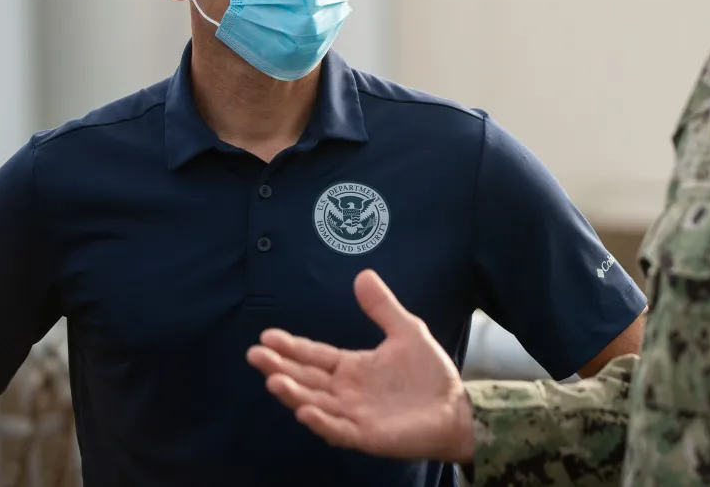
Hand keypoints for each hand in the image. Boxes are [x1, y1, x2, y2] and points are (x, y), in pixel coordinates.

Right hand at [246, 269, 474, 462]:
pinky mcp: (366, 435)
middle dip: (280, 367)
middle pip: (306, 378)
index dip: (291, 346)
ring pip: (315, 403)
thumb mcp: (406, 331)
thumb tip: (362, 274)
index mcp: (350, 367)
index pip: (314, 355)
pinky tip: (305, 411)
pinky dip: (321, 421)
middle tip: (255, 355)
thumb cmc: (429, 373)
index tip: (267, 336)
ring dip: (293, 393)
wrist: (455, 409)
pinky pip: (338, 429)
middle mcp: (345, 391)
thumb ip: (382, 307)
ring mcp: (352, 414)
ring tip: (273, 381)